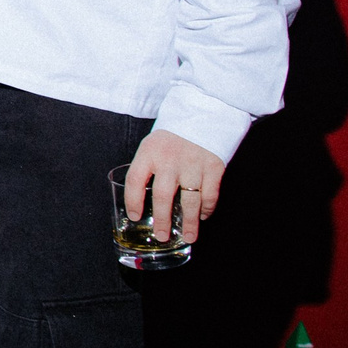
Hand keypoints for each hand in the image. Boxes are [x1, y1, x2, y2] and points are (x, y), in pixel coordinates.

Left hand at [123, 129, 220, 243]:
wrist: (205, 110)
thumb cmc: (175, 132)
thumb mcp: (154, 143)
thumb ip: (150, 167)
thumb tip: (145, 198)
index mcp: (149, 152)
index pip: (135, 180)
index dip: (133, 201)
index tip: (135, 217)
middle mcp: (170, 159)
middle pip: (162, 196)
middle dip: (162, 220)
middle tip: (162, 236)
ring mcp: (193, 163)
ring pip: (189, 200)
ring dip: (188, 222)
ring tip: (187, 237)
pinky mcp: (214, 166)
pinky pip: (210, 194)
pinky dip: (207, 208)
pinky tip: (203, 217)